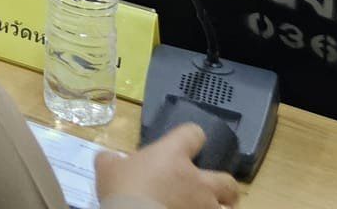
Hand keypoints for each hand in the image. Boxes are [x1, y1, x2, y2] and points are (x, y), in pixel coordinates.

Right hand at [93, 124, 238, 207]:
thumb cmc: (122, 190)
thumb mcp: (107, 168)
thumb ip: (111, 160)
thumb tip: (109, 158)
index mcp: (172, 155)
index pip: (193, 134)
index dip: (193, 136)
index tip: (190, 142)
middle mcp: (196, 179)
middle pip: (226, 179)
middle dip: (224, 186)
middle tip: (214, 191)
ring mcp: (204, 206)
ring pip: (229, 207)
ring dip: (223, 208)